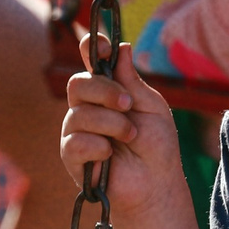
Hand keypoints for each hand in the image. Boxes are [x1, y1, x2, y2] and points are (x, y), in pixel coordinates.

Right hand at [61, 44, 192, 225]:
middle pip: (78, 83)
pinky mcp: (71, 155)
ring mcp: (76, 130)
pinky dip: (98, 146)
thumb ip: (132, 80)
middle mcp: (87, 107)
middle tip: (127, 105)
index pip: (90, 62)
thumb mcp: (151, 106)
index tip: (101, 46)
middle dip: (104, 91)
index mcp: (107, 91)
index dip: (91, 49)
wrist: (156, 183)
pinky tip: (110, 155)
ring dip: (111, 124)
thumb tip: (122, 46)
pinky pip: (75, 141)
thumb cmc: (156, 146)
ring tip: (129, 137)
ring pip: (79, 114)